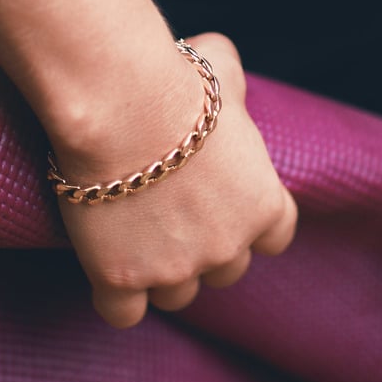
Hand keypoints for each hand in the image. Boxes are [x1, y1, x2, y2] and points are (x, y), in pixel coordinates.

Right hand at [54, 32, 297, 328]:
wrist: (120, 106)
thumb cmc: (173, 79)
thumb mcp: (220, 67)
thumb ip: (230, 85)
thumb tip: (221, 75)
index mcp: (264, 203)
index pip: (276, 236)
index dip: (249, 223)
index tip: (224, 206)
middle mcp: (228, 246)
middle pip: (226, 270)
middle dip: (204, 248)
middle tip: (171, 215)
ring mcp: (175, 269)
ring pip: (178, 295)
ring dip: (161, 274)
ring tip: (134, 238)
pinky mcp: (121, 280)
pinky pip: (124, 314)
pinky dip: (117, 298)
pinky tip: (106, 270)